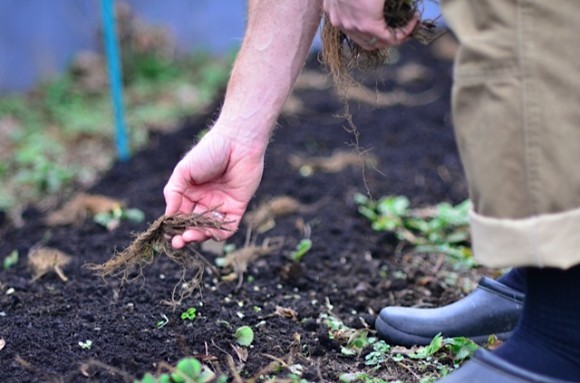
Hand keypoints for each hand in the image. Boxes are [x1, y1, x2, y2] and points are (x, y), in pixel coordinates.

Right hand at [163, 128, 264, 247]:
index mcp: (189, 193)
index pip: (179, 215)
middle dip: (184, 235)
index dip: (173, 226)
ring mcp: (220, 206)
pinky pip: (228, 227)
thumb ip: (173, 193)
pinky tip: (211, 233)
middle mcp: (204, 201)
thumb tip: (167, 216)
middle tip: (179, 242)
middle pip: (193, 225)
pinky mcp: (237, 208)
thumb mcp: (183, 170)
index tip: (167, 234)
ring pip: (208, 229)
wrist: (237, 143)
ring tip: (191, 236)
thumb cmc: (209, 151)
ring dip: (200, 236)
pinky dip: (220, 234)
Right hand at [323, 0, 418, 49]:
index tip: (414, 20)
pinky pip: (346, 26)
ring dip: (373, 35)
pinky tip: (363, 14)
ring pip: (358, 38)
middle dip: (389, 38)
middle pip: (374, 44)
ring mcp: (339, 22)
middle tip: (401, 27)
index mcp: (368, 25)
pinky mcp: (331, 12)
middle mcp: (352, 28)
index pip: (391, 39)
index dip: (405, 32)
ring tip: (383, 25)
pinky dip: (358, 26)